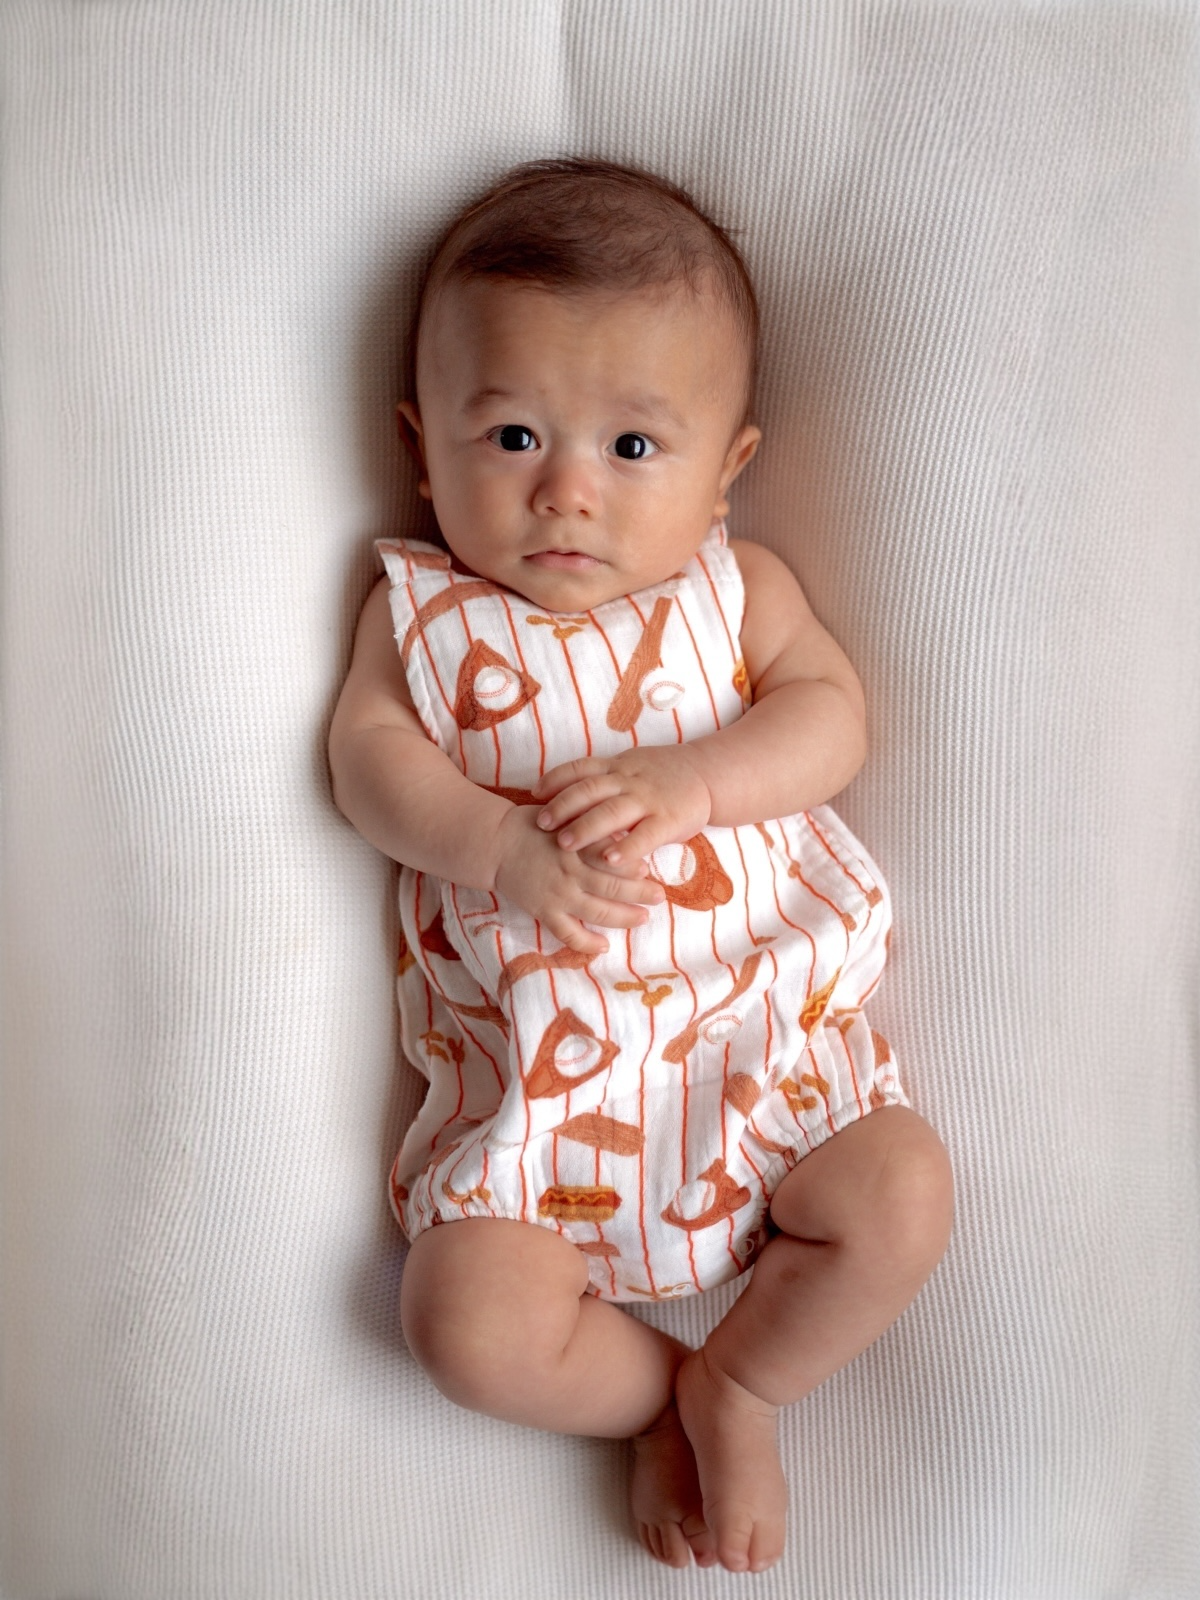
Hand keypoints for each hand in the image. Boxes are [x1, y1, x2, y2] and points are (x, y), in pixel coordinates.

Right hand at [492, 806, 665, 955]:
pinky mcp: (544, 911)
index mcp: (576, 844)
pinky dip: (587, 943)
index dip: (633, 864)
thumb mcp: (565, 815)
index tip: (649, 868)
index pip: (610, 856)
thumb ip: (591, 826)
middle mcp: (570, 870)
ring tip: (643, 918)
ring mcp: (557, 894)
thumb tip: (622, 835)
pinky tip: (604, 946)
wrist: (496, 844)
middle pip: (612, 886)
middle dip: (640, 893)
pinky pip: (568, 933)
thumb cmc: (535, 826)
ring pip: (597, 911)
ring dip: (624, 917)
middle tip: (659, 896)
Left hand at [532, 747, 712, 867]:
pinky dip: (625, 847)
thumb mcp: (631, 766)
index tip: (535, 793)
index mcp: (618, 767)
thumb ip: (603, 777)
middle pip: (589, 790)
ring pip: (611, 811)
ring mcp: (648, 800)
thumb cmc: (663, 774)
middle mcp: (629, 781)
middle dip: (562, 807)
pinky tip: (609, 860)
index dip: (556, 779)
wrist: (708, 775)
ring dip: (585, 827)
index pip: (580, 769)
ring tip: (564, 843)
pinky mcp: (668, 820)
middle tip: (541, 824)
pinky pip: (644, 834)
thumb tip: (563, 790)